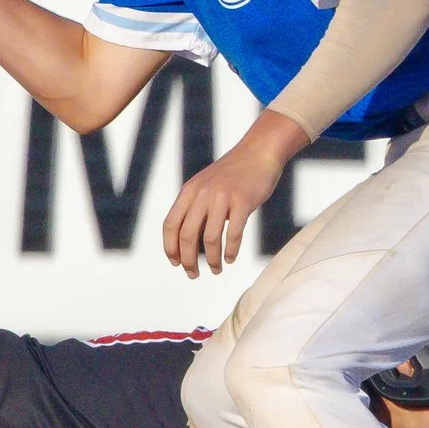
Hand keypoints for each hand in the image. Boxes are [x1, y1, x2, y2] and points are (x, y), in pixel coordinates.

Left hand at [161, 111, 310, 276]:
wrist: (258, 153)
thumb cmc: (232, 175)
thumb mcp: (205, 185)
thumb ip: (194, 207)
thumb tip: (186, 241)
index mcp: (189, 191)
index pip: (170, 225)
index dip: (170, 248)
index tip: (176, 263)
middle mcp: (202, 194)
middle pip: (187, 236)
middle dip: (188, 260)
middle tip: (193, 274)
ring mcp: (222, 197)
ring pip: (210, 239)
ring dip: (211, 260)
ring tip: (216, 270)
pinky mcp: (243, 201)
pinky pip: (234, 233)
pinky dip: (231, 251)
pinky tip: (231, 259)